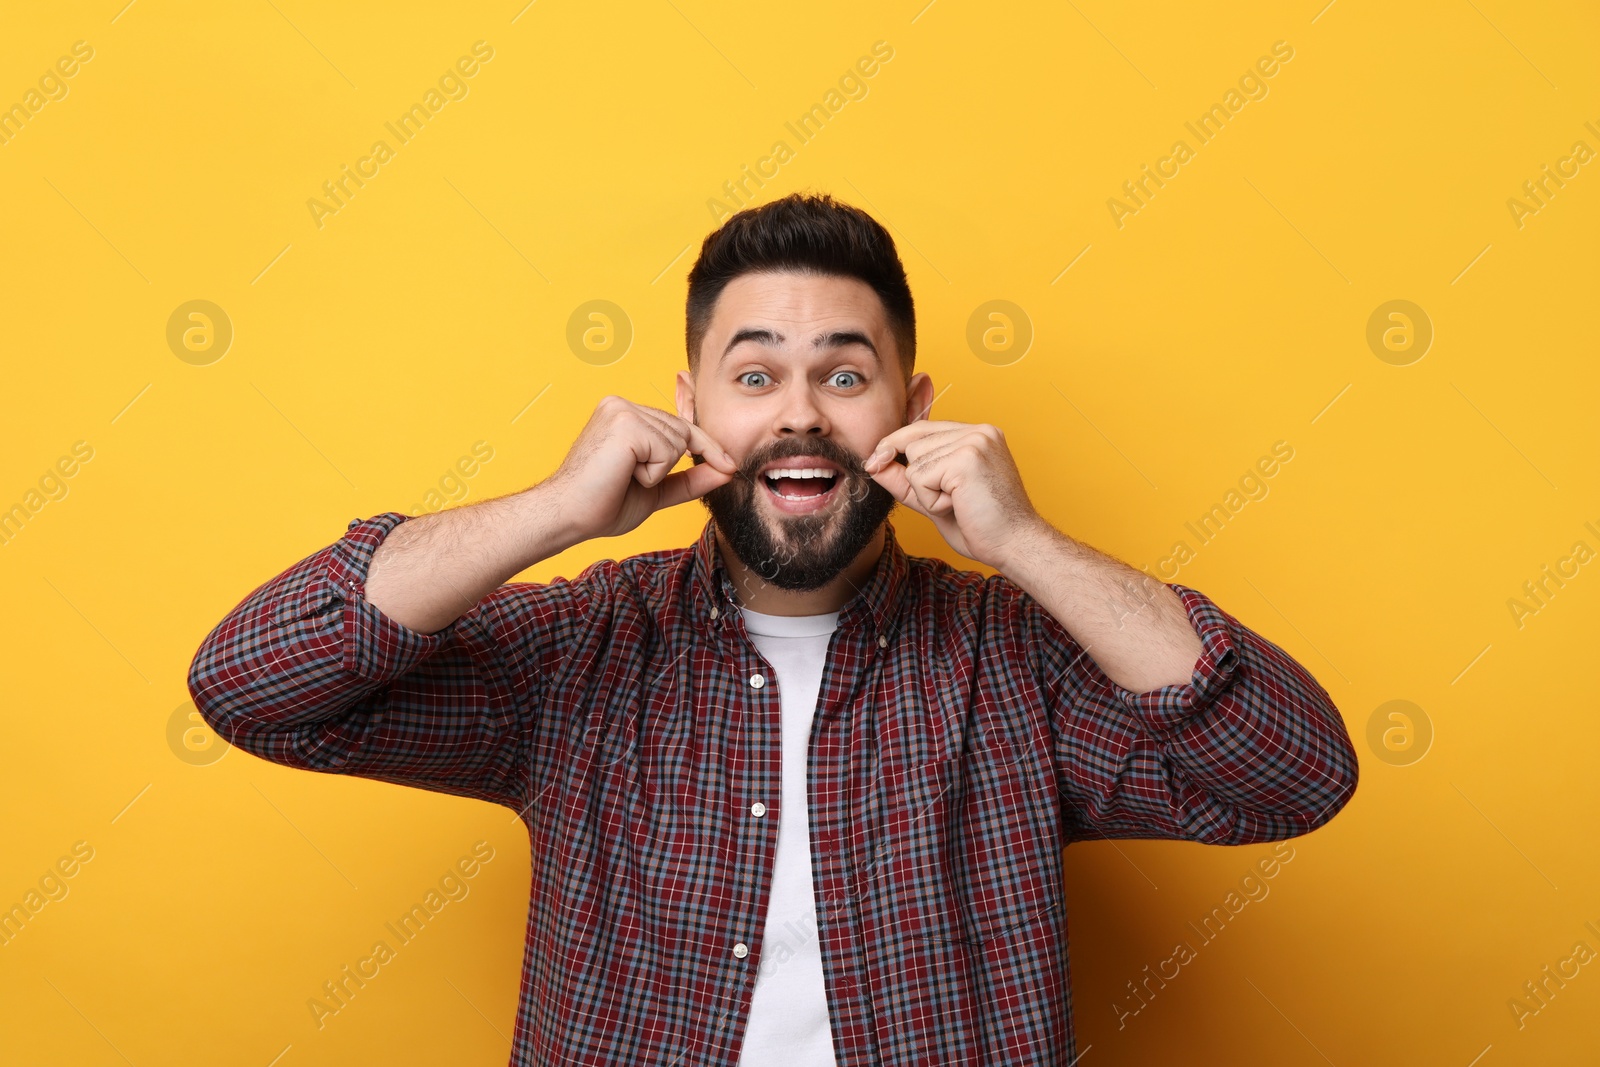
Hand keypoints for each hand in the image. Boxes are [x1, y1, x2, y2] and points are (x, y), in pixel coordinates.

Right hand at [548, 396, 738, 541]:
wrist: (568, 516)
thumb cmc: (601, 504)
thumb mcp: (656, 490)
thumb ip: (690, 478)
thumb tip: (727, 470)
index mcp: (625, 414)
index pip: (679, 425)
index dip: (706, 446)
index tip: (728, 464)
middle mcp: (623, 404)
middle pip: (684, 432)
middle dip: (673, 464)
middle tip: (630, 480)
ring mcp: (623, 410)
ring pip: (678, 441)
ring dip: (657, 472)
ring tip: (622, 477)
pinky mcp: (626, 422)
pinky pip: (669, 451)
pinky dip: (653, 473)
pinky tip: (623, 474)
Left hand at [863, 420, 1044, 569]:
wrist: (1016, 545)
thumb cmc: (982, 527)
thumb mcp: (935, 498)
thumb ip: (907, 479)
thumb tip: (873, 463)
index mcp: (978, 435)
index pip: (922, 429)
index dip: (895, 444)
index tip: (875, 461)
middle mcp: (979, 431)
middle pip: (913, 442)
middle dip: (917, 478)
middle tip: (952, 502)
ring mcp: (974, 441)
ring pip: (914, 462)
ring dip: (927, 493)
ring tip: (959, 504)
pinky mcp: (966, 458)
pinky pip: (920, 478)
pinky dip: (931, 501)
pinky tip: (959, 507)